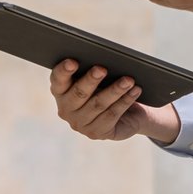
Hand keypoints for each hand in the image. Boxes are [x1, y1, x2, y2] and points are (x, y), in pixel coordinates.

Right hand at [50, 60, 180, 143]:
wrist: (126, 115)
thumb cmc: (107, 89)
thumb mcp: (97, 80)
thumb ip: (93, 71)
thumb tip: (103, 59)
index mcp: (60, 91)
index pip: (57, 80)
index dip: (64, 71)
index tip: (73, 61)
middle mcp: (66, 109)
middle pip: (79, 93)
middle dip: (91, 80)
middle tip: (102, 69)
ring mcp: (80, 124)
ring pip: (99, 104)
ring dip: (115, 90)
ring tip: (128, 80)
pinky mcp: (96, 133)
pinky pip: (112, 115)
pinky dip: (125, 101)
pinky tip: (135, 91)